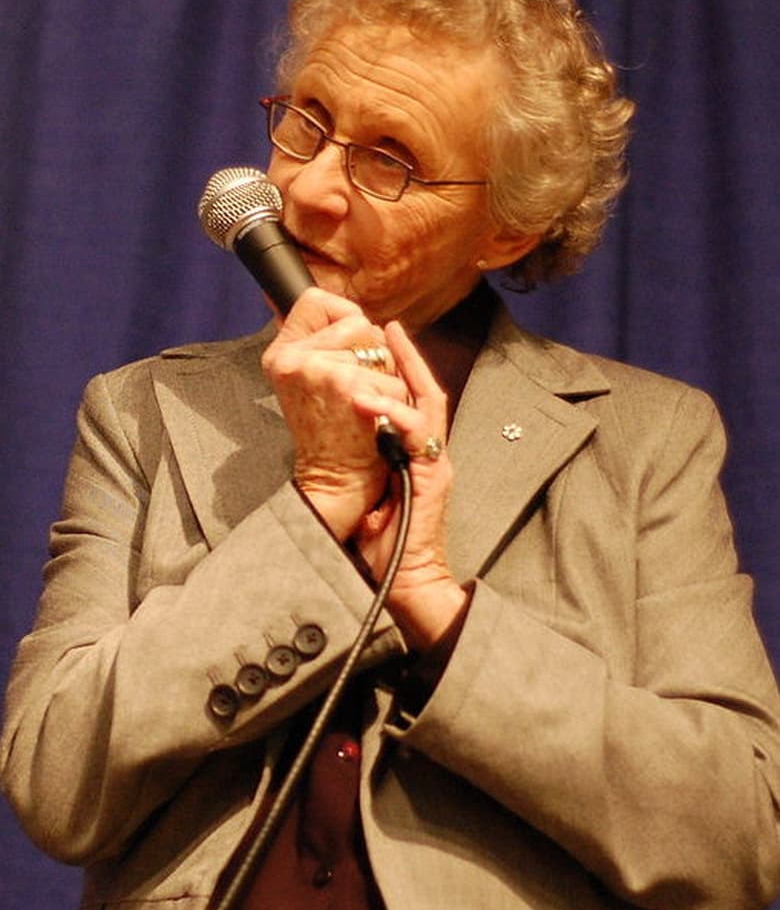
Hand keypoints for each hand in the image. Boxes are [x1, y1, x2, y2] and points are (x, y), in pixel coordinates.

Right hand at [262, 289, 409, 539]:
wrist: (336, 486)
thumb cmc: (333, 439)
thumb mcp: (312, 386)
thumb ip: (320, 348)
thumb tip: (343, 313)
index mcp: (281, 356)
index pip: (315, 301)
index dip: (344, 319)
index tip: (350, 349)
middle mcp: (292, 359)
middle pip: (357, 322)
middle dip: (372, 356)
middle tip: (356, 396)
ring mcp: (319, 370)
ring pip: (380, 350)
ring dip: (386, 381)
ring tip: (365, 411)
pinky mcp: (348, 386)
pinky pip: (393, 378)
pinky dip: (396, 404)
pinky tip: (375, 424)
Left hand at [351, 320, 467, 648]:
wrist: (409, 583)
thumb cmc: (386, 546)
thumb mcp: (370, 492)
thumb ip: (364, 461)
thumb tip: (339, 437)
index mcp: (415, 453)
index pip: (412, 398)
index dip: (400, 367)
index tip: (382, 337)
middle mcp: (429, 452)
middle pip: (426, 390)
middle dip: (408, 356)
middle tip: (389, 326)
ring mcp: (434, 464)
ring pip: (426, 405)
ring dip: (402, 376)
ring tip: (377, 355)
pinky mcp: (433, 478)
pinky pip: (418, 435)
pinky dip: (396, 414)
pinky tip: (372, 401)